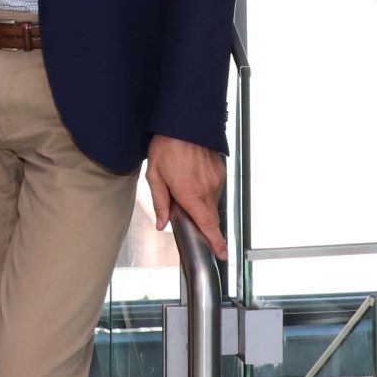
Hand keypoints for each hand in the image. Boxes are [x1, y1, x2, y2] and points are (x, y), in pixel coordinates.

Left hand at [145, 135, 225, 257]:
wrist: (184, 122)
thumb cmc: (167, 146)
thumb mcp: (155, 175)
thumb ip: (160, 203)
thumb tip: (162, 223)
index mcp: (191, 194)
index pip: (208, 225)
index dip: (216, 242)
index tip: (222, 254)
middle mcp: (207, 189)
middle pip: (209, 215)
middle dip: (200, 218)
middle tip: (184, 206)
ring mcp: (216, 179)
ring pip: (211, 201)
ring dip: (200, 201)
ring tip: (184, 183)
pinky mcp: (220, 171)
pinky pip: (214, 188)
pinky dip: (204, 188)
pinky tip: (192, 175)